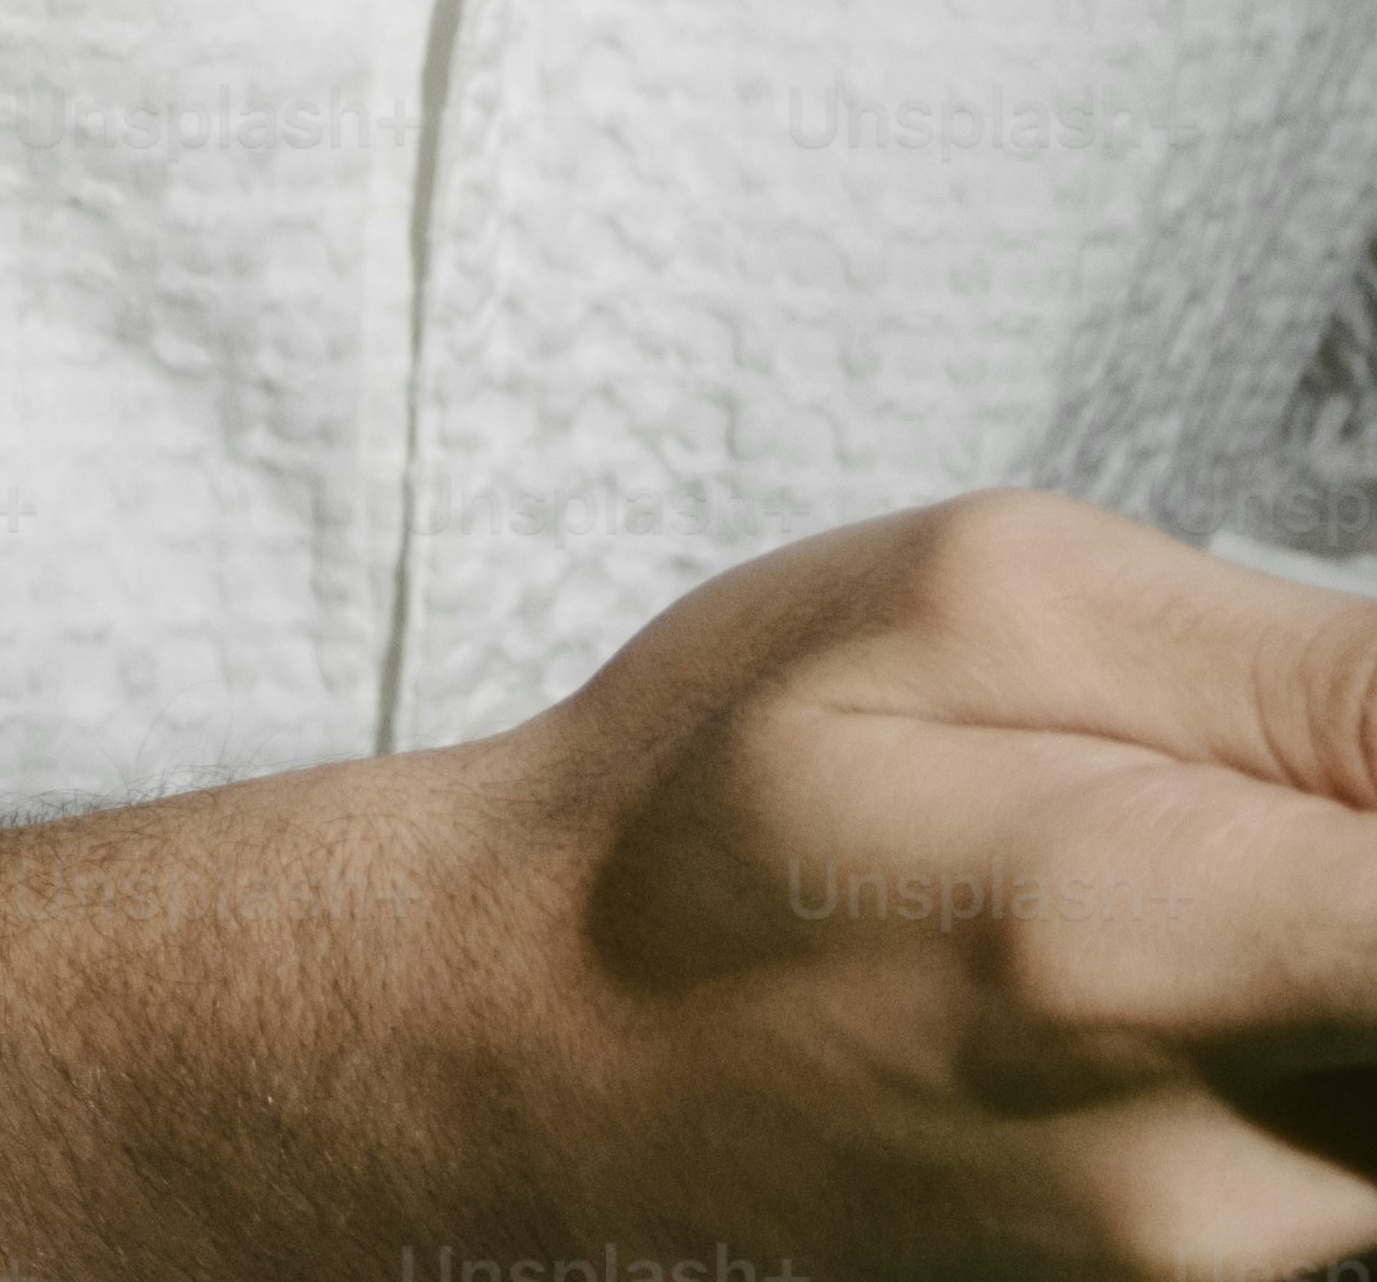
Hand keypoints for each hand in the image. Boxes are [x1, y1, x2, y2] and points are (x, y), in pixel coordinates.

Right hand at [420, 490, 1376, 1274]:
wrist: (526, 1049)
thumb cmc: (715, 801)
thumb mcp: (985, 604)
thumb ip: (1312, 667)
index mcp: (1168, 945)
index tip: (1358, 762)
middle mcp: (1242, 1168)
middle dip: (1373, 853)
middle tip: (1260, 803)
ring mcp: (1239, 1272)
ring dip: (1347, 943)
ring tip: (1186, 872)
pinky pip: (1361, 1159)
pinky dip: (1317, 1049)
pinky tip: (1178, 983)